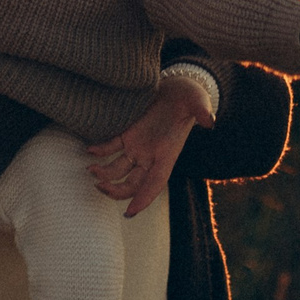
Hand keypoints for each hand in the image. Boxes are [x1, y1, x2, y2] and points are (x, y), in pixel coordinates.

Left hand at [87, 75, 215, 217]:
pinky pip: (112, 147)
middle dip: (116, 191)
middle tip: (100, 187)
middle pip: (132, 184)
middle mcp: (151, 155)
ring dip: (105, 174)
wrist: (180, 86)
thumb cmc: (190, 96)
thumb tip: (210, 121)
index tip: (129, 213)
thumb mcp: (197, 101)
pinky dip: (100, 150)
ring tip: (91, 170)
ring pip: (119, 169)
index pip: (155, 183)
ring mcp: (139, 146)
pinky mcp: (129, 134)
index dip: (143, 199)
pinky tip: (90, 150)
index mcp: (167, 154)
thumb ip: (202, 111)